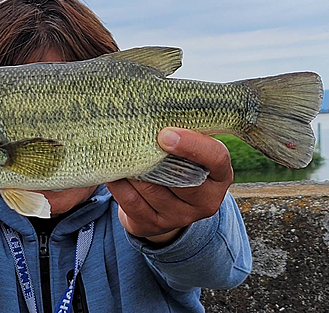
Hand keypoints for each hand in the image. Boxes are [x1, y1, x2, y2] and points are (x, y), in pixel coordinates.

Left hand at [107, 128, 232, 244]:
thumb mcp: (189, 151)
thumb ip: (183, 133)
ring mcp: (180, 217)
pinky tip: (113, 170)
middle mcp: (206, 200)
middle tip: (133, 135)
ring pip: (151, 188)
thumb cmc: (178, 164)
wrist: (164, 207)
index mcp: (219, 174)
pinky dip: (119, 184)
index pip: (216, 158)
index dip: (192, 145)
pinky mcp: (155, 225)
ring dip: (132, 167)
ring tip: (119, 149)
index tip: (165, 133)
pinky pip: (132, 202)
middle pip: (180, 176)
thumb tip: (157, 107)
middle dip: (153, 155)